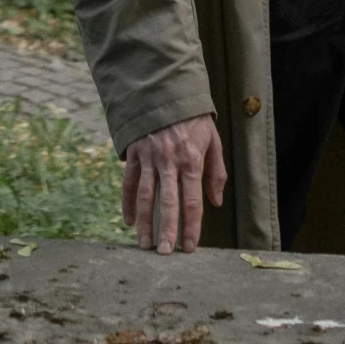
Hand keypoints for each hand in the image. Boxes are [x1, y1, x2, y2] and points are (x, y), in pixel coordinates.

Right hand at [121, 115, 226, 254]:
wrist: (166, 90)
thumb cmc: (194, 118)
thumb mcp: (212, 140)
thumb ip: (216, 172)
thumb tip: (216, 202)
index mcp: (191, 159)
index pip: (192, 200)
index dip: (192, 226)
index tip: (190, 247)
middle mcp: (169, 160)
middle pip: (167, 202)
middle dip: (166, 230)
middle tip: (164, 253)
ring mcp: (149, 156)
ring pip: (145, 195)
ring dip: (145, 222)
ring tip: (145, 245)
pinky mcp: (134, 152)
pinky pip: (129, 181)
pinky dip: (127, 203)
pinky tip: (129, 221)